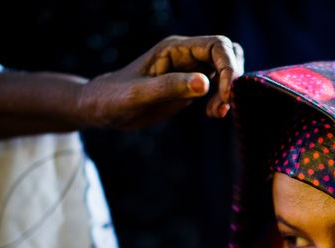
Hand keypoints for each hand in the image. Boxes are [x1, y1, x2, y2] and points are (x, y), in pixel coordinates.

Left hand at [78, 35, 244, 128]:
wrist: (101, 108)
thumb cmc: (113, 99)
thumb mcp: (139, 95)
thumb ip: (171, 87)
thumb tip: (206, 83)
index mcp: (175, 49)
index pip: (218, 46)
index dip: (229, 68)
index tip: (226, 96)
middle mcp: (186, 55)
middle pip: (228, 53)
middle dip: (233, 80)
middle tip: (222, 105)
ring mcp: (190, 69)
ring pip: (227, 69)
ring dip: (229, 91)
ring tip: (215, 113)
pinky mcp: (191, 86)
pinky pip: (219, 85)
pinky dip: (222, 100)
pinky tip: (212, 114)